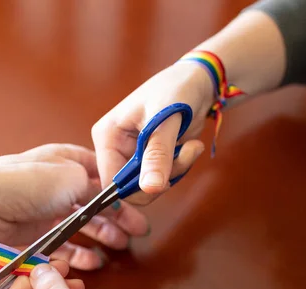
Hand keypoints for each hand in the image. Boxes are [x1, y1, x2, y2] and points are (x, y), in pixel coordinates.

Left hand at [0, 144, 148, 269]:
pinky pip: (63, 244)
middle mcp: (60, 183)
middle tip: (139, 231)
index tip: (138, 202)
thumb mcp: (73, 177)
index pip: (101, 172)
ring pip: (82, 224)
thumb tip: (108, 197)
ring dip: (102, 235)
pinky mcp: (37, 232)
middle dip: (118, 216)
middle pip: (96, 201)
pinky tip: (93, 261)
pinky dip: (78, 252)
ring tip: (121, 247)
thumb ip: (95, 187)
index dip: (119, 187)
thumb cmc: (32, 183)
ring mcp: (48, 208)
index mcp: (69, 161)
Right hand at [92, 62, 214, 204]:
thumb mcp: (165, 121)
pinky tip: (190, 147)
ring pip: (149, 186)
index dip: (135, 189)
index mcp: (107, 136)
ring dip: (175, 170)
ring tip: (192, 148)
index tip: (163, 181)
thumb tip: (150, 189)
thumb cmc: (176, 90)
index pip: (110, 181)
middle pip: (131, 188)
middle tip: (185, 155)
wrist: (198, 82)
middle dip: (161, 177)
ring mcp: (133, 155)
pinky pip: (162, 179)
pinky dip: (179, 168)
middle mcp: (116, 149)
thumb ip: (157, 156)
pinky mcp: (150, 159)